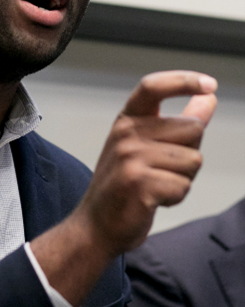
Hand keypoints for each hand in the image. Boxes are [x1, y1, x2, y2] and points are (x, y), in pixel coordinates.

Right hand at [76, 70, 217, 258]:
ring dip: (183, 179)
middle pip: (193, 128)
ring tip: (154, 185)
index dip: (183, 81)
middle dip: (190, 153)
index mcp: (126, 120)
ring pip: (193, 160)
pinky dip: (175, 197)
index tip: (209, 84)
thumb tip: (209, 99)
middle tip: (161, 170)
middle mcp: (126, 133)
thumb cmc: (123, 185)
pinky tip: (152, 200)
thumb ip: (180, 121)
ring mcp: (130, 157)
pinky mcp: (138, 183)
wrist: (96, 225)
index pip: (153, 87)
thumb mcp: (145, 146)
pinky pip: (183, 185)